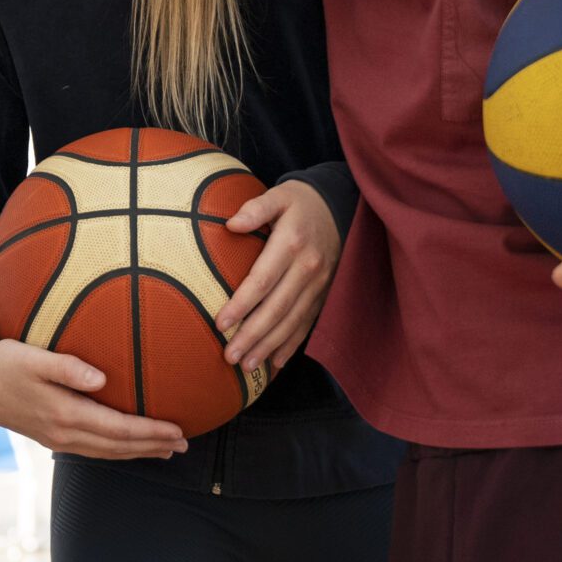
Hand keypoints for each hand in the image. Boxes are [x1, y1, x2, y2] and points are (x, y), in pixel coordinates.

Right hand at [0, 339, 186, 458]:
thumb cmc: (2, 364)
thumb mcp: (31, 357)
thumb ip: (66, 366)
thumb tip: (101, 378)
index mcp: (64, 413)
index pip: (118, 428)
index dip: (150, 431)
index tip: (177, 429)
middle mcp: (64, 433)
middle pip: (118, 446)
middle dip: (153, 445)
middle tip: (183, 444)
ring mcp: (58, 439)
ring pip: (107, 452)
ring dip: (139, 452)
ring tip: (166, 450)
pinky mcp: (52, 438)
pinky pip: (94, 450)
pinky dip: (118, 451)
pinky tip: (128, 447)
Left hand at [212, 180, 339, 374]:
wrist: (341, 206)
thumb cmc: (300, 203)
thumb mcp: (279, 196)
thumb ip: (255, 209)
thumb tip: (230, 224)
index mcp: (291, 244)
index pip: (262, 280)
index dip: (242, 304)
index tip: (220, 323)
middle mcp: (308, 268)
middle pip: (277, 309)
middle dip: (252, 335)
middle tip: (229, 356)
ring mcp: (319, 284)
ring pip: (292, 321)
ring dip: (269, 346)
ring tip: (247, 365)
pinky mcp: (324, 294)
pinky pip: (307, 323)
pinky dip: (292, 345)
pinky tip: (276, 362)